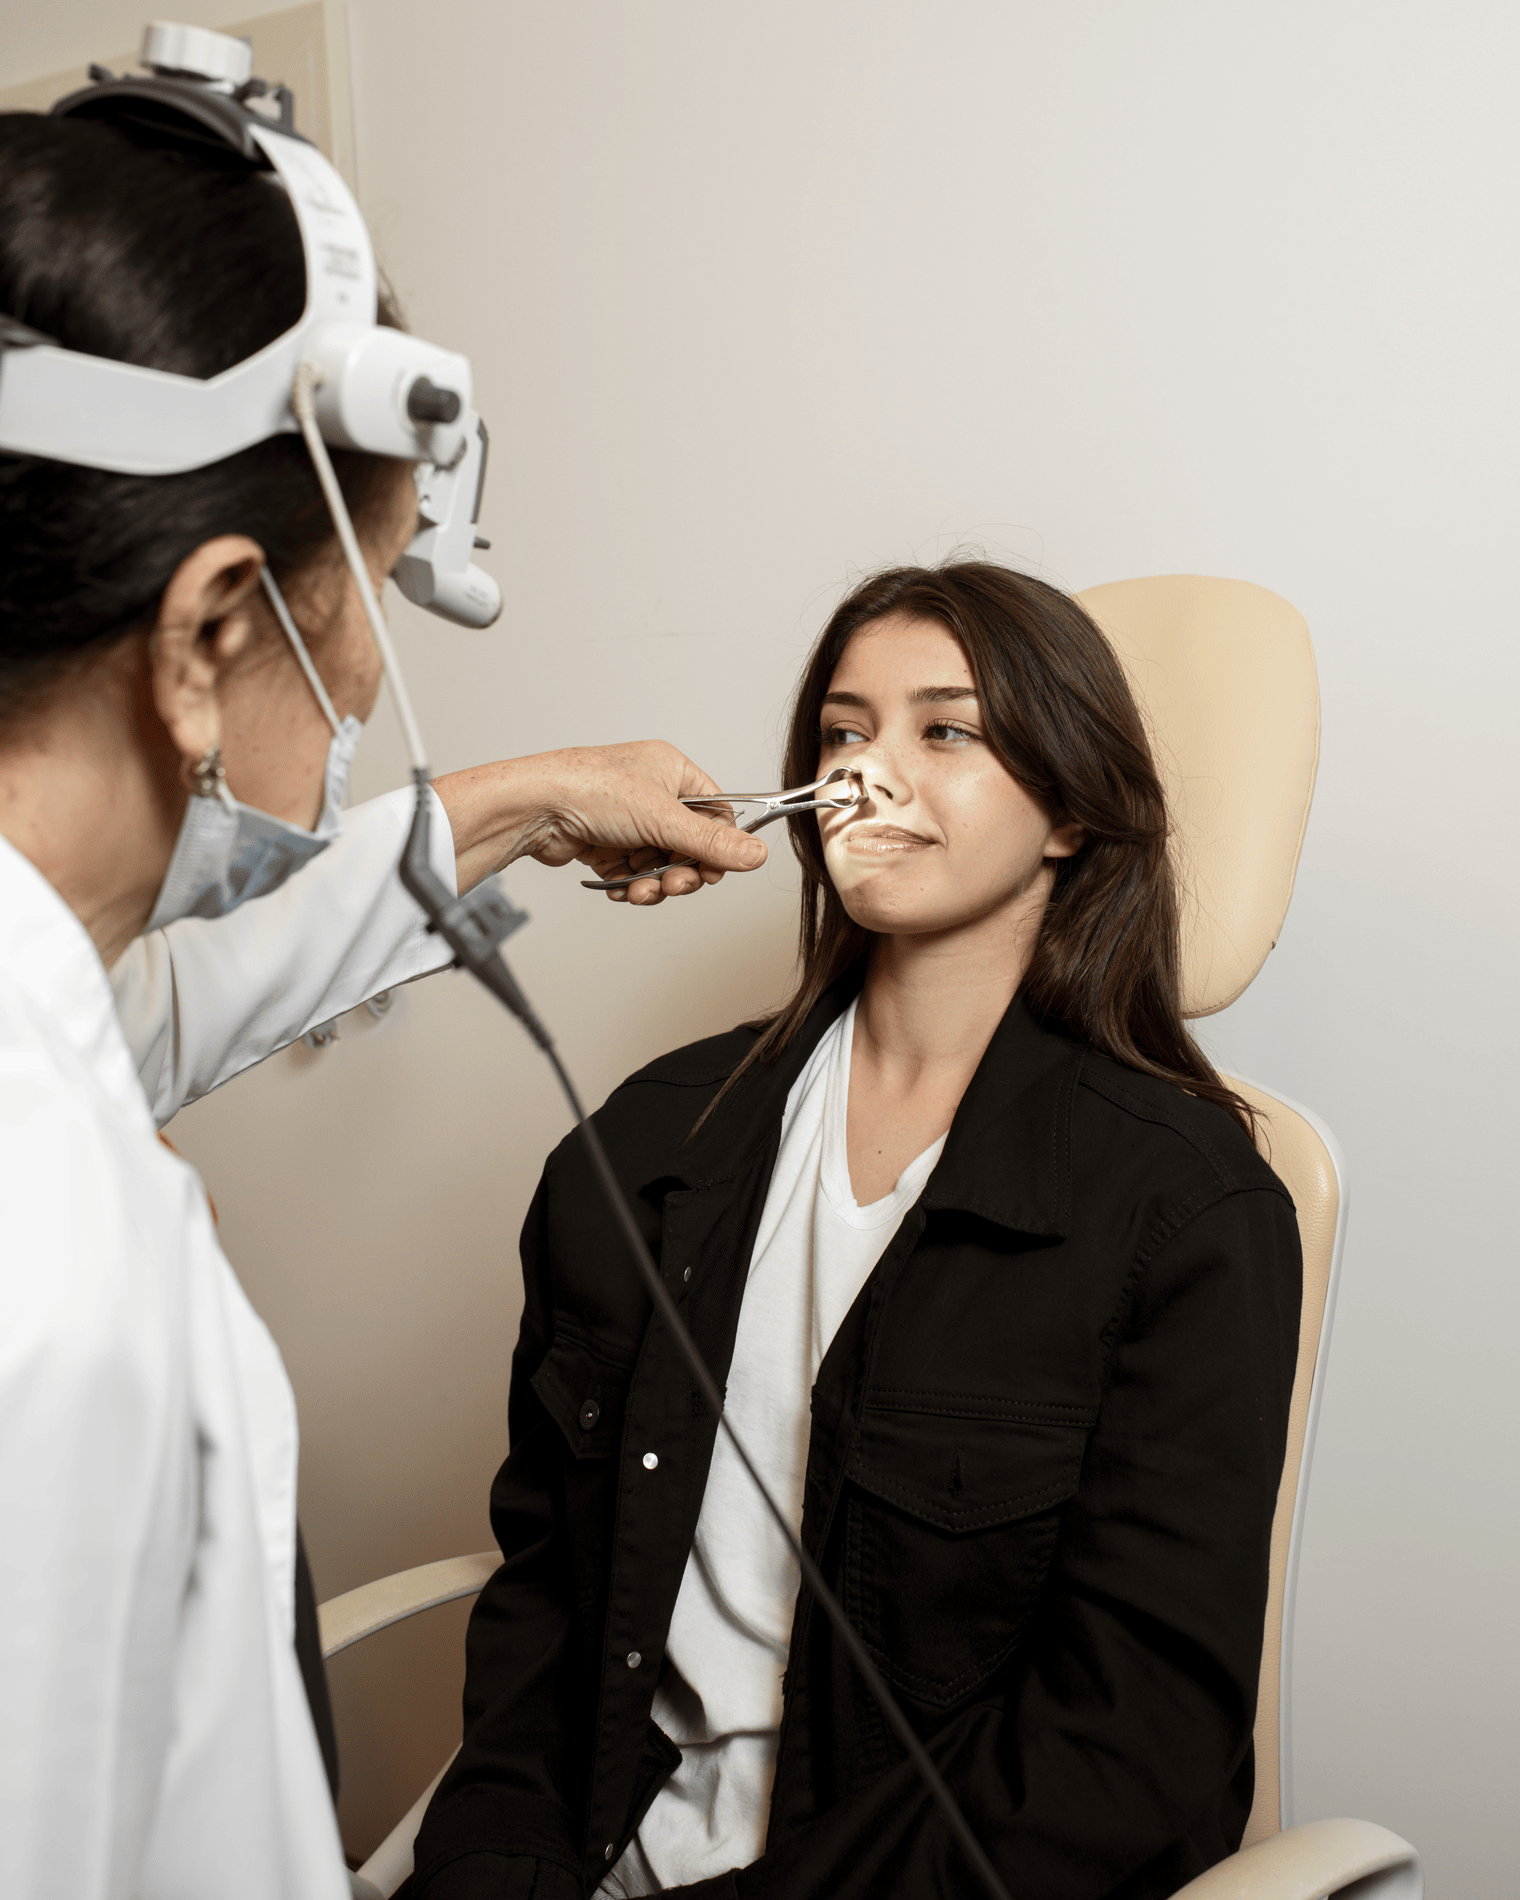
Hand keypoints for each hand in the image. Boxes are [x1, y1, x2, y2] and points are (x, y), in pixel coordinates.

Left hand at [432, 741, 768, 905]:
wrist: (535, 808)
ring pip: (661, 864)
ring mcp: (628, 821)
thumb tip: (756, 855)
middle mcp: (651, 794)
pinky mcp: (606, 845)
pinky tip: (623, 890)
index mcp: (672, 771)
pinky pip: (634, 874)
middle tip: (673, 884)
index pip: (715, 814)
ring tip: (641, 889)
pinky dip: (632, 886)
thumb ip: (712, 843)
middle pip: (688, 846)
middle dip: (681, 871)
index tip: (711, 872)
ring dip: (655, 884)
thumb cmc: (590, 790)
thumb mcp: (663, 818)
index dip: (717, 847)